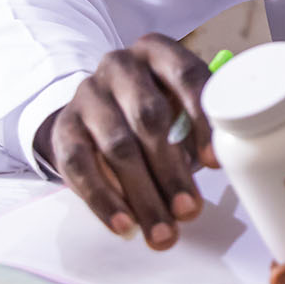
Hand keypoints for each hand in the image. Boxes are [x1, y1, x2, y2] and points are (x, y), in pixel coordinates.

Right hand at [34, 33, 217, 249]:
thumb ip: (199, 130)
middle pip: (150, 117)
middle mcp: (120, 66)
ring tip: (163, 231)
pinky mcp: (64, 126)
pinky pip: (81, 166)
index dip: (202, 122)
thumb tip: (220, 173)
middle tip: (189, 211)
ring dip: (144, 194)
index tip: (214, 164)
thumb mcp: (178, 106)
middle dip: (172, 171)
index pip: (187, 77)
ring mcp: (88, 94)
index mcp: (158, 52)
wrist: (94, 112)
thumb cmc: (152, 111)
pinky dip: (104, 200)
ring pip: (118, 146)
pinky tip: (125, 225)